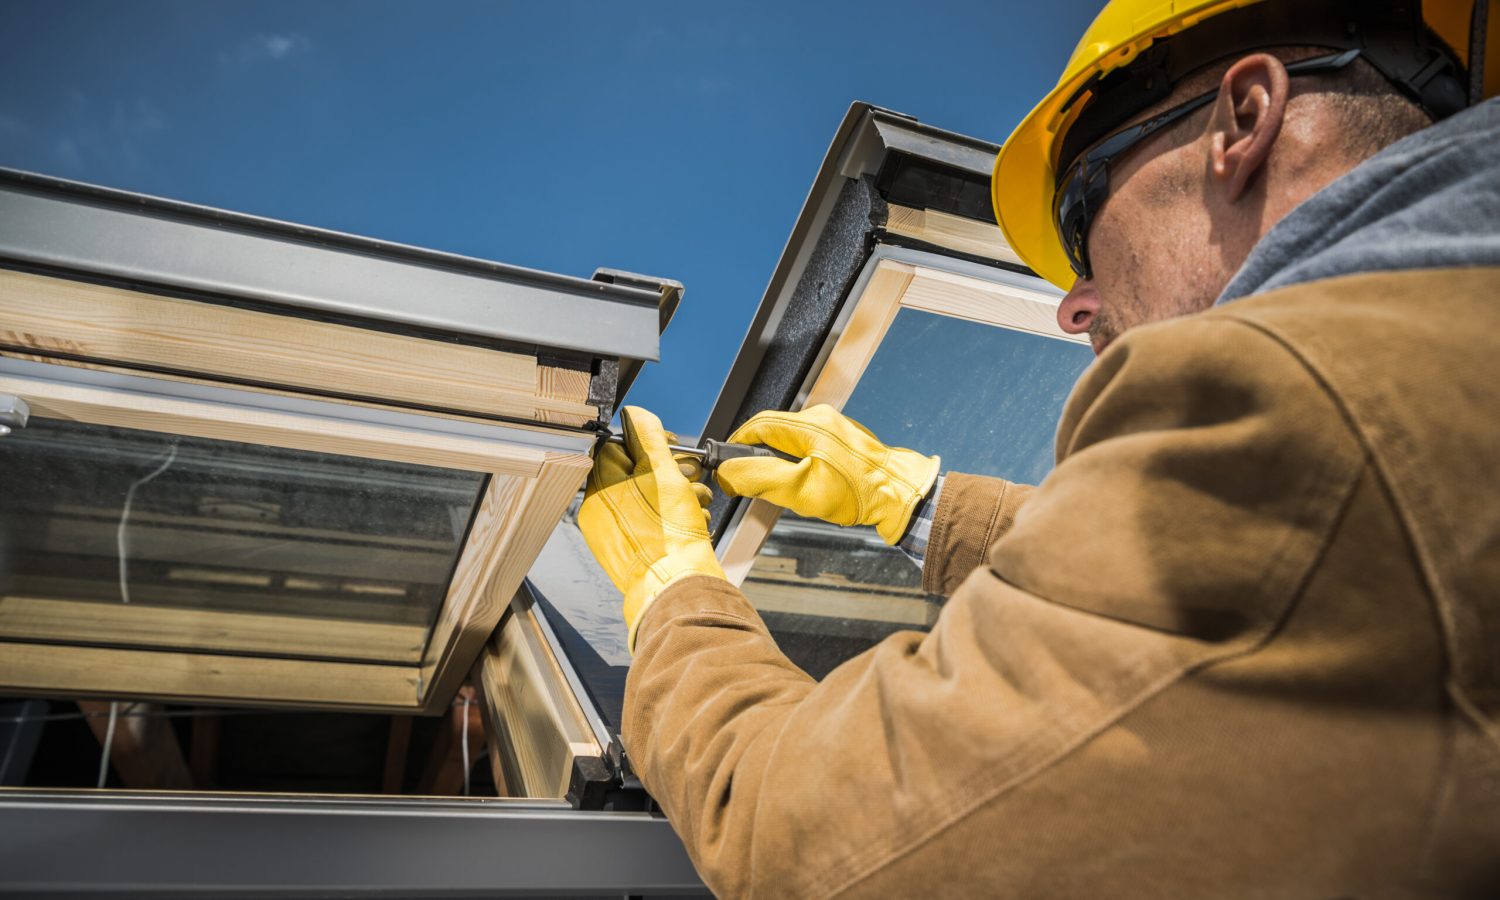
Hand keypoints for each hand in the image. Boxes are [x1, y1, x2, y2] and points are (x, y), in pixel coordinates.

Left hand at [578, 406, 724, 651]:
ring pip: (648, 500)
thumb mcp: (661, 471)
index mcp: (600, 490)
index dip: (647, 442)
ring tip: (696, 504)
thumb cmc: (669, 535)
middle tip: (690, 477)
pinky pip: (651, 524)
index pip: (616, 447)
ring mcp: (614, 535)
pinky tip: (692, 523)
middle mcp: (601, 513)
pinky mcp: (632, 553)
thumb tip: (635, 414)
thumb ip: (647, 437)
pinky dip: (673, 519)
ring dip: (678, 495)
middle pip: (634, 474)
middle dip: (670, 471)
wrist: (679, 587)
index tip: (671, 447)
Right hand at [714, 404, 939, 544]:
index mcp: (809, 424)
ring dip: (779, 461)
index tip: (727, 465)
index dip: (737, 444)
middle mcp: (822, 419)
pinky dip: (798, 463)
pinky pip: (809, 446)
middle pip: (773, 431)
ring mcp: (836, 428)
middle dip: (758, 455)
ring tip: (783, 487)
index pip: (757, 425)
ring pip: (791, 440)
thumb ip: (760, 478)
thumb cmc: (859, 493)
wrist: (901, 496)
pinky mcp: (844, 441)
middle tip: (752, 482)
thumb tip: (728, 472)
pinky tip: (807, 484)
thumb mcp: (801, 490)